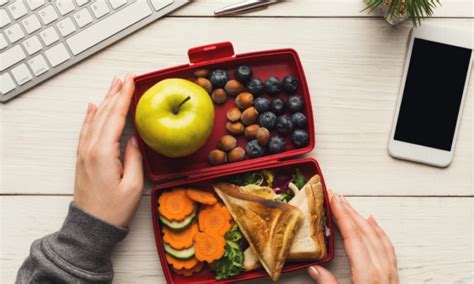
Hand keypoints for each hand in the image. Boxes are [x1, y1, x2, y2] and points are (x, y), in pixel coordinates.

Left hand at [74, 74, 143, 227]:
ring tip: (114, 85)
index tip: (131, 80)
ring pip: (95, 118)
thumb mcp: (133, 185)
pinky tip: (93, 106)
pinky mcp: (83, 158)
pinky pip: (86, 130)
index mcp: (103, 152)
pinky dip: (90, 115)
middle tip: (125, 76)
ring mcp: (84, 152)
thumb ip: (134, 157)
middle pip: (104, 113)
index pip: (115, 117)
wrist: (91, 226)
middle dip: (115, 92)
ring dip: (105, 100)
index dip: (124, 96)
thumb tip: (133, 138)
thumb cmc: (114, 209)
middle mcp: (90, 148)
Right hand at [308, 192, 398, 283]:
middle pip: (364, 231)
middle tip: (336, 197)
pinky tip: (372, 223)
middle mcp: (381, 269)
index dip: (341, 215)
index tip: (333, 200)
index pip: (352, 236)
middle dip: (348, 211)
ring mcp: (389, 271)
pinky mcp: (393, 275)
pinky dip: (378, 230)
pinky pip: (387, 246)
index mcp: (367, 274)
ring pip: (376, 236)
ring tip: (349, 206)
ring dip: (361, 218)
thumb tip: (315, 269)